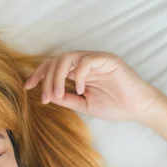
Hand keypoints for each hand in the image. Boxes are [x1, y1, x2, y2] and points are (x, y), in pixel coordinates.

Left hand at [24, 51, 159, 121]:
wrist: (138, 109)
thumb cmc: (114, 106)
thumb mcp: (83, 105)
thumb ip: (66, 98)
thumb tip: (47, 95)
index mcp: (78, 71)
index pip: (52, 66)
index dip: (38, 74)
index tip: (28, 87)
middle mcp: (85, 62)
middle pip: (56, 60)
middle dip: (45, 78)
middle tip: (45, 97)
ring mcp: (96, 59)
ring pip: (67, 58)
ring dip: (57, 76)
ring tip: (57, 94)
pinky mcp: (108, 60)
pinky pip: (86, 61)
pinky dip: (79, 75)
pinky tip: (81, 89)